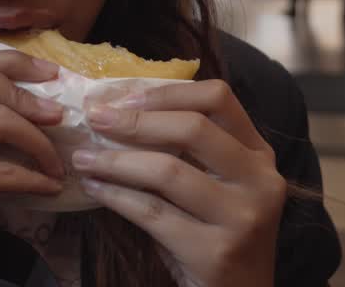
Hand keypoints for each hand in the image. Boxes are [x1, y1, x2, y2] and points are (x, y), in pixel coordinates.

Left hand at [74, 80, 286, 286]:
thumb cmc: (215, 235)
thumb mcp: (217, 186)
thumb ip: (188, 151)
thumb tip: (120, 111)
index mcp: (258, 154)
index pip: (219, 98)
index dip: (168, 92)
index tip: (125, 96)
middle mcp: (260, 180)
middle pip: (194, 128)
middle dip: (136, 121)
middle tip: (96, 119)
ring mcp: (242, 217)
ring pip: (167, 171)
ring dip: (116, 161)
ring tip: (84, 158)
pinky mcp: (215, 252)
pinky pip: (152, 213)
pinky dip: (116, 196)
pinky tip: (95, 188)